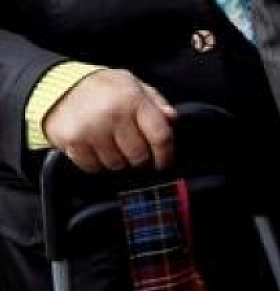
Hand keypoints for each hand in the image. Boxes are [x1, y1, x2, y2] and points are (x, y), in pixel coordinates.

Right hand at [42, 69, 177, 173]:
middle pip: (139, 156)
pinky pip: (93, 166)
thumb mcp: (132, 85)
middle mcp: (112, 114)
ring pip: (117, 164)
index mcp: (132, 99)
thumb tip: (172, 118)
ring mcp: (91, 129)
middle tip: (130, 148)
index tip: (163, 161)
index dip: (165, 154)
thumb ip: (155, 101)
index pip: (161, 137)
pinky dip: (95, 162)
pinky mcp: (73, 140)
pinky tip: (94, 147)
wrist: (57, 85)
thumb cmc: (102, 88)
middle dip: (138, 157)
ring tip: (110, 144)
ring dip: (117, 160)